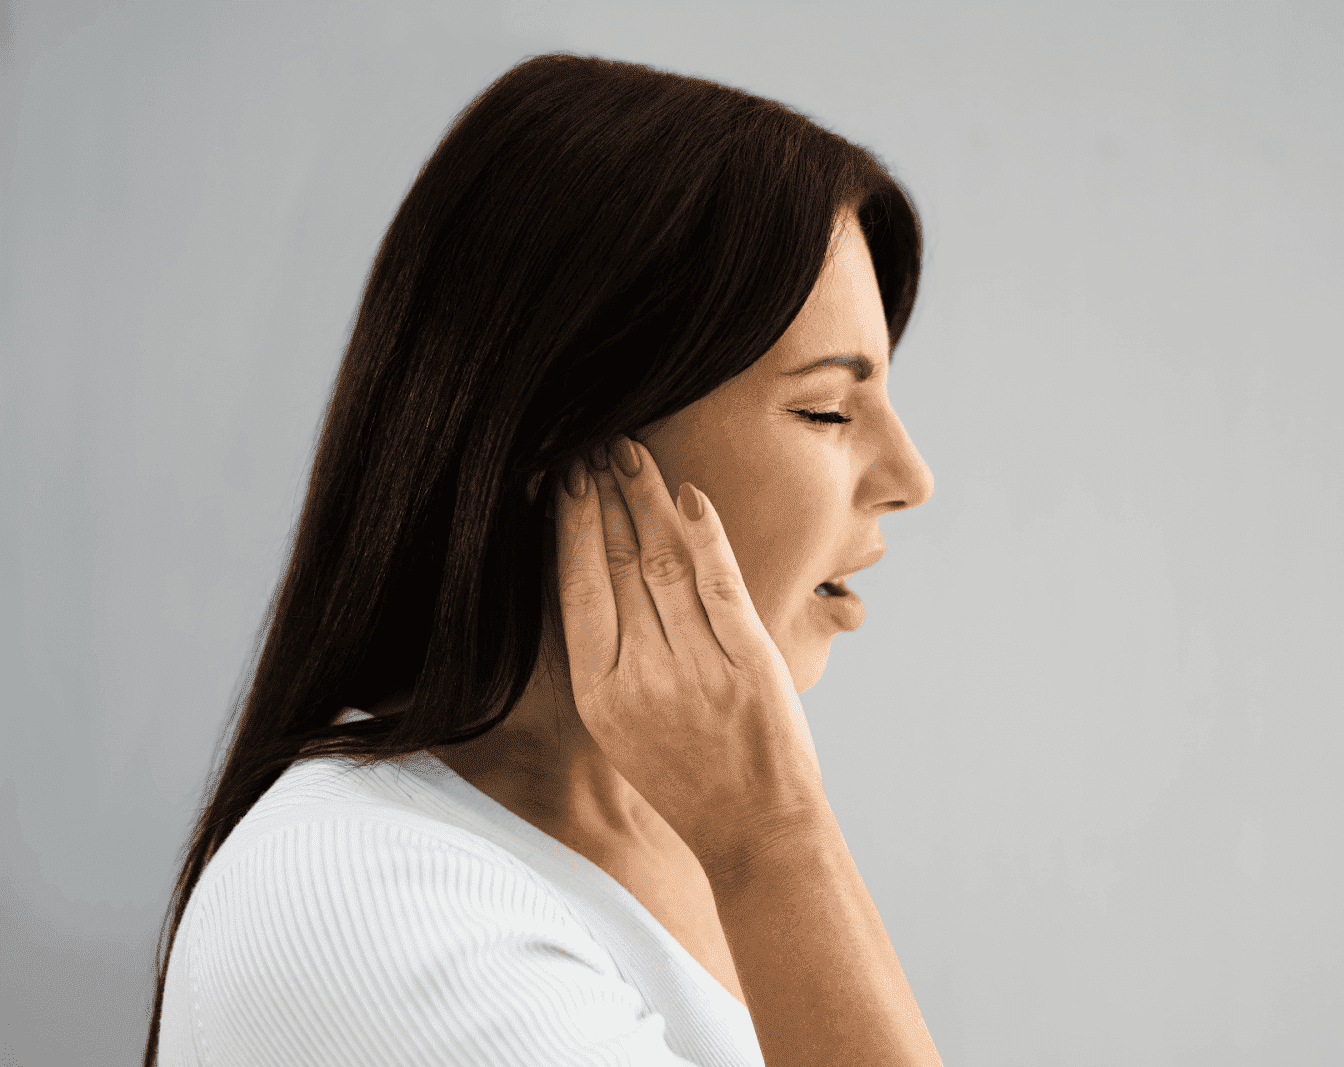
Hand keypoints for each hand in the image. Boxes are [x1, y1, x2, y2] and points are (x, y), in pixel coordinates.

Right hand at [550, 436, 830, 874]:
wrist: (756, 829)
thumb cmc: (688, 776)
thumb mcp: (624, 725)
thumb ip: (610, 655)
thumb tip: (593, 575)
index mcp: (600, 693)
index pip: (576, 585)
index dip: (568, 523)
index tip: (563, 474)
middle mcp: (641, 676)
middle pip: (616, 562)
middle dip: (603, 494)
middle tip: (595, 442)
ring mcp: (698, 668)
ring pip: (663, 561)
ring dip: (646, 499)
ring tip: (632, 454)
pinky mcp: (749, 662)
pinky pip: (720, 584)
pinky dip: (705, 535)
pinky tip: (689, 496)